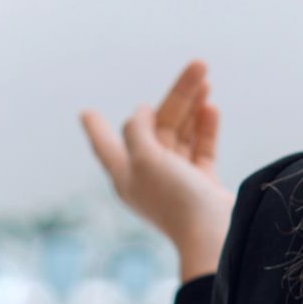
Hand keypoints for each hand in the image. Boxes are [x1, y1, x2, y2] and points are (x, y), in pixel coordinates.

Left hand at [80, 60, 232, 280]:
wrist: (216, 236)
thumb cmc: (175, 200)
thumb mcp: (145, 159)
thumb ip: (137, 131)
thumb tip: (141, 113)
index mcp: (126, 174)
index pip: (105, 145)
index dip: (96, 128)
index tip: (87, 113)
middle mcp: (149, 176)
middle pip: (156, 128)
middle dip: (176, 98)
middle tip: (198, 67)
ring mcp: (178, 181)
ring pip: (181, 135)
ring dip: (193, 107)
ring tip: (207, 80)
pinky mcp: (203, 186)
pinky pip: (201, 149)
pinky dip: (205, 128)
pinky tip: (212, 109)